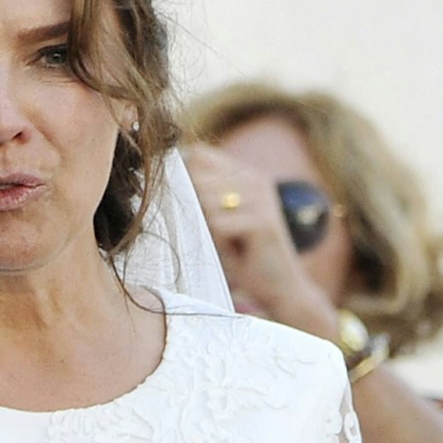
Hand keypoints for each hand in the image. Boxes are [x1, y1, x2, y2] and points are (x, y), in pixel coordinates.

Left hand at [182, 143, 336, 337]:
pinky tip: (235, 251)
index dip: (182, 175)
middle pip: (197, 177)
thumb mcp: (217, 220)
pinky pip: (216, 225)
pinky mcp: (263, 221)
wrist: (279, 287)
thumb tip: (163, 174)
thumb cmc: (241, 254)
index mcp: (245, 174)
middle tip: (214, 232)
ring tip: (227, 242)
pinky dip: (217, 242)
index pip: (198, 156)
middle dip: (193, 207)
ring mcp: (262, 198)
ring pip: (204, 201)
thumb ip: (198, 195)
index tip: (186, 203)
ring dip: (207, 228)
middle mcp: (256, 180)